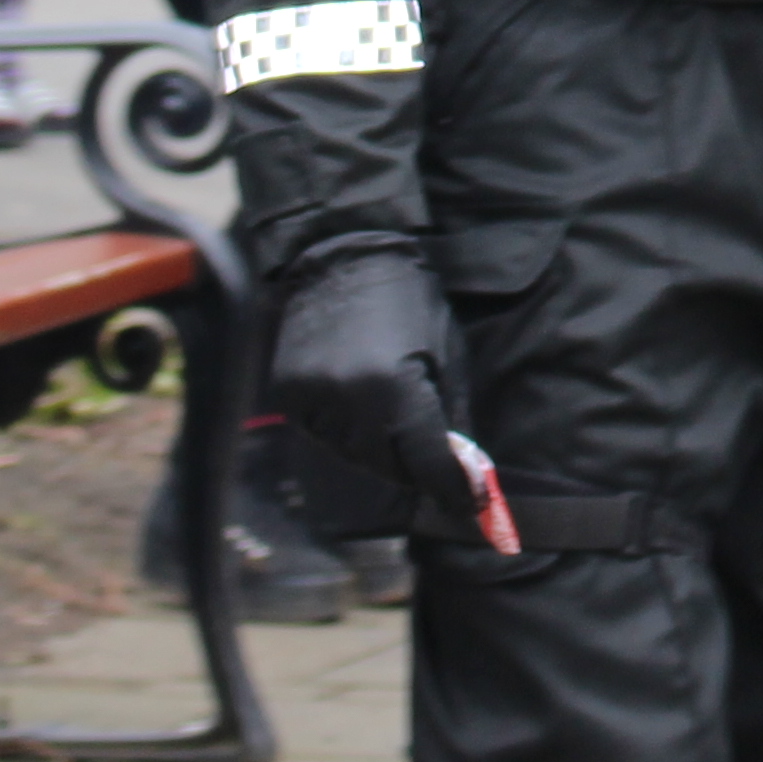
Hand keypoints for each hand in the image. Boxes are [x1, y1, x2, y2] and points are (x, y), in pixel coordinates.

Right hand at [267, 245, 464, 492]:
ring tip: (406, 444)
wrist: (345, 256)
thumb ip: (449, 414)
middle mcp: (348, 402)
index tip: (472, 505)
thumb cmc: (409, 298)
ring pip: (356, 456)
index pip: (426, 461)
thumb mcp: (446, 355)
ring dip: (385, 457)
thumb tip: (460, 467)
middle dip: (419, 473)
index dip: (452, 487)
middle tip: (443, 476)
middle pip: (390, 466)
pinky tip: (370, 424)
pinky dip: (352, 438)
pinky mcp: (290, 395)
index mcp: (394, 388)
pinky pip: (327, 436)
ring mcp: (313, 400)